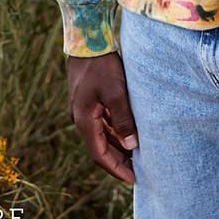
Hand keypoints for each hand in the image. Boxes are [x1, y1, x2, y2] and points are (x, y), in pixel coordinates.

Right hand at [66, 52, 137, 184]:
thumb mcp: (116, 92)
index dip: (116, 169)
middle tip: (138, 171)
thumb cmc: (102, 65)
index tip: (133, 179)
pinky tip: (127, 133)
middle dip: (118, 160)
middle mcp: (79, 118)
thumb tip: (132, 146)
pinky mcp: (87, 99)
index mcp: (84, 120)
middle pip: (100, 147)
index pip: (99, 155)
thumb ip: (124, 120)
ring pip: (101, 135)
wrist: (87, 38)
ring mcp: (82, 108)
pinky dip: (113, 131)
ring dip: (117, 146)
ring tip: (136, 155)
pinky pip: (101, 122)